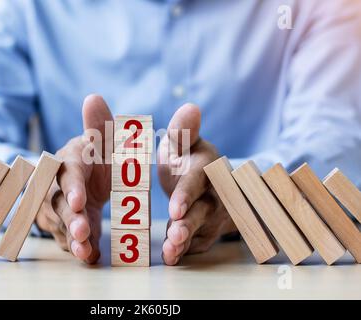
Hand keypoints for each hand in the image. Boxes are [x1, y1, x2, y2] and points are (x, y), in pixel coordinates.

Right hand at [36, 94, 111, 263]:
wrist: (80, 175)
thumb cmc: (92, 155)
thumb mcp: (98, 139)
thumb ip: (98, 124)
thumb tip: (93, 96)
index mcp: (68, 162)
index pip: (67, 174)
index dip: (71, 188)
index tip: (78, 201)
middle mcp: (55, 185)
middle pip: (58, 204)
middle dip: (70, 219)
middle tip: (83, 232)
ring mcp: (55, 207)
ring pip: (59, 225)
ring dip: (72, 239)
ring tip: (85, 251)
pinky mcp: (60, 225)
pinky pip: (66, 239)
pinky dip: (78, 248)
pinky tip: (90, 256)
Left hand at [158, 103, 236, 264]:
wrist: (205, 181)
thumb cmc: (187, 159)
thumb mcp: (183, 143)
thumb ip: (182, 131)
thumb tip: (190, 108)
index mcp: (206, 167)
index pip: (197, 181)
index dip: (186, 195)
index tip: (175, 209)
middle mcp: (214, 192)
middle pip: (203, 210)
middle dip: (189, 224)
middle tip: (175, 234)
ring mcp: (212, 215)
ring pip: (200, 230)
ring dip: (185, 242)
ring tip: (170, 251)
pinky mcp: (207, 232)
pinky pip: (197, 243)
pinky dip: (184, 251)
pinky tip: (171, 257)